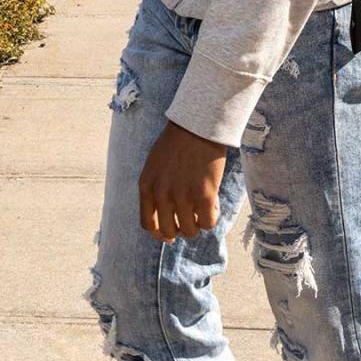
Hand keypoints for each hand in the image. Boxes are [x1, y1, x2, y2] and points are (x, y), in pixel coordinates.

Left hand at [138, 120, 228, 241]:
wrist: (197, 127)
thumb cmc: (176, 143)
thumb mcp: (154, 166)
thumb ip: (156, 189)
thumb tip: (166, 214)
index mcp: (146, 186)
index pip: (147, 224)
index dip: (160, 233)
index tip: (171, 234)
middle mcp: (161, 194)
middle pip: (168, 232)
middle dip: (180, 229)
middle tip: (191, 220)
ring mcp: (182, 197)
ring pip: (190, 231)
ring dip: (198, 223)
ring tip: (204, 207)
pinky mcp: (204, 196)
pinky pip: (208, 224)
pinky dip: (212, 217)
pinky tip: (214, 202)